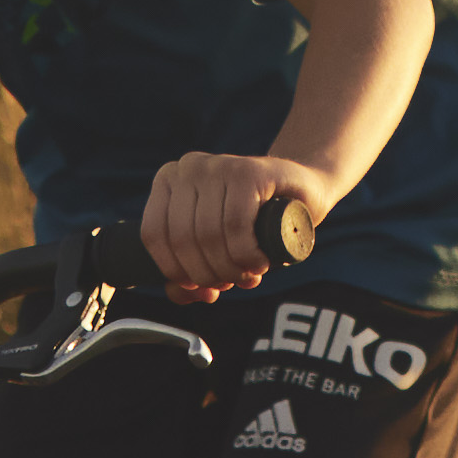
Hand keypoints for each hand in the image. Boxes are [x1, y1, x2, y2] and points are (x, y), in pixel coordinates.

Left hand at [138, 147, 326, 291]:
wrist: (304, 193)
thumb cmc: (255, 224)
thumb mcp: (216, 249)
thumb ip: (190, 275)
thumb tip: (181, 293)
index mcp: (168, 181)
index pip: (154, 234)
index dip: (176, 271)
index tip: (203, 286)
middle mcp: (187, 167)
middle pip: (182, 238)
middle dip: (209, 273)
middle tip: (234, 282)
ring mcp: (217, 165)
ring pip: (208, 235)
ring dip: (231, 268)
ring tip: (250, 274)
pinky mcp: (247, 171)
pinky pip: (235, 226)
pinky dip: (247, 255)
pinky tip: (260, 261)